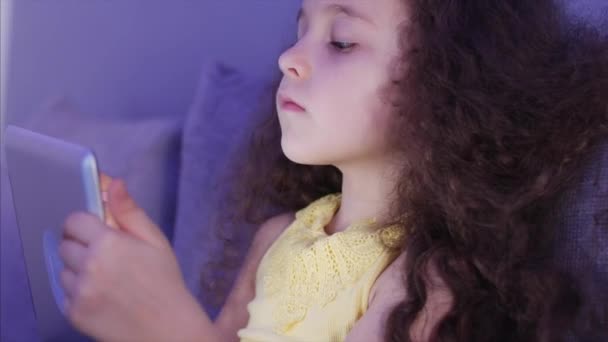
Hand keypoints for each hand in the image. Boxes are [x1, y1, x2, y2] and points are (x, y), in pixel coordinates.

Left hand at [59, 177, 206, 341]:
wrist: (167, 329)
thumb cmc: (165, 282)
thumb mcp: (155, 241)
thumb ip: (129, 212)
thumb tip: (112, 183)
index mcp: (109, 243)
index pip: (75, 220)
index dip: (86, 223)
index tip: (99, 230)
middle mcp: (88, 266)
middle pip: (66, 243)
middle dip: (82, 245)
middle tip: (108, 257)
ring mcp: (79, 291)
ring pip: (64, 268)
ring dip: (79, 269)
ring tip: (108, 279)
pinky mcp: (73, 313)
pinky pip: (65, 293)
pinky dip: (79, 292)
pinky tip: (103, 295)